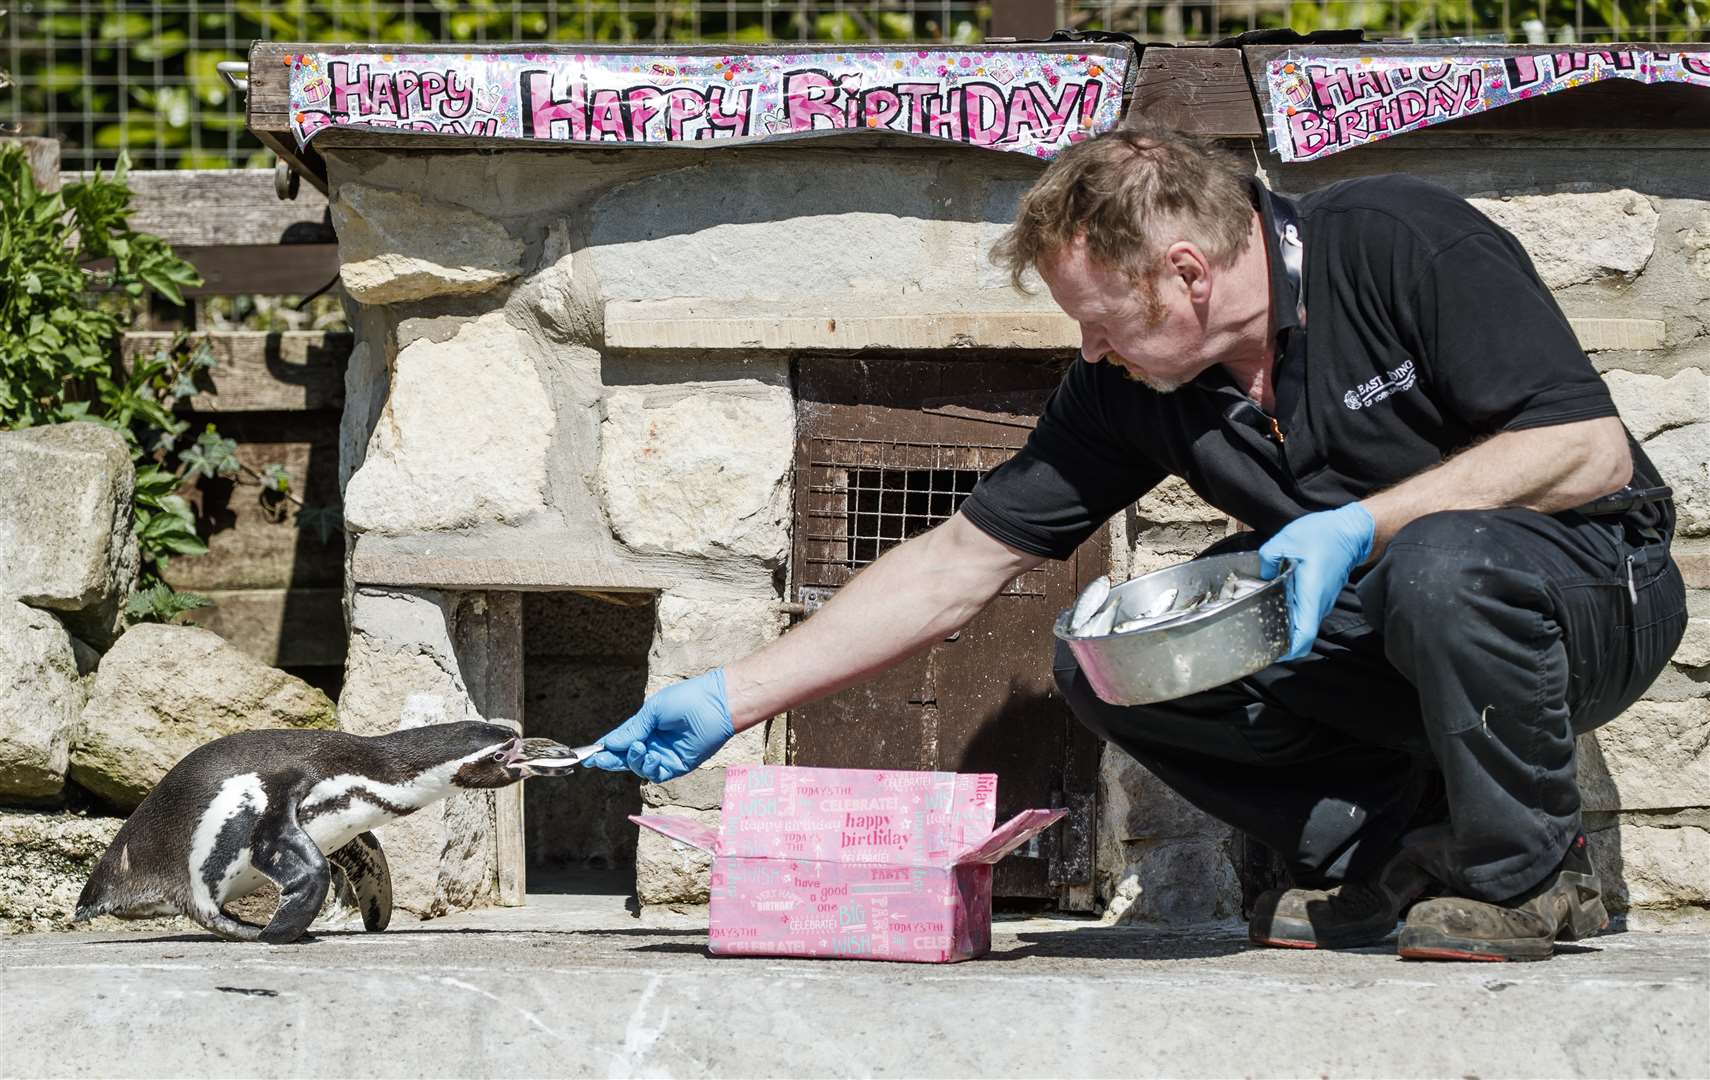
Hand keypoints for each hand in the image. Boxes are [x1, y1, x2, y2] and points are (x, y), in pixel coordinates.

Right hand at [584, 669, 733, 781]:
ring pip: (639, 767)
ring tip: (639, 747)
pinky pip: (657, 773)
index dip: (606, 748)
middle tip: (599, 760)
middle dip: (612, 760)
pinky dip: (649, 767)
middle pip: (627, 757)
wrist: (716, 705)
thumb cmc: (687, 699)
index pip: (621, 740)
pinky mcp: (678, 765)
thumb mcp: (652, 711)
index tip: (589, 754)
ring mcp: (665, 755)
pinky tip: (649, 756)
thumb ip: (632, 729)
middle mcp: (654, 742)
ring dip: (633, 760)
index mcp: (646, 726)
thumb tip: (609, 743)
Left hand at [1258, 503, 1374, 661]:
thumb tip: (1262, 573)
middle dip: (1282, 642)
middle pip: (1302, 635)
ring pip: (1304, 624)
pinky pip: (1307, 612)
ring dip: (1287, 627)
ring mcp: (1322, 601)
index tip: (1273, 654)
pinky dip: (1293, 614)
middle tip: (1259, 637)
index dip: (1289, 650)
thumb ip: (1268, 558)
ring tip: (1263, 620)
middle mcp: (1319, 603)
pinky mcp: (1322, 595)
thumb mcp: (1287, 540)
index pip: (1304, 635)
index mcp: (1310, 594)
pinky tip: (1277, 602)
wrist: (1351, 531)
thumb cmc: (1325, 535)